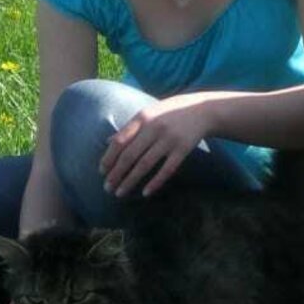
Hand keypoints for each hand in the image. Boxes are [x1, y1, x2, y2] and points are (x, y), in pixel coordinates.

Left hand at [100, 94, 214, 196]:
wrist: (202, 109)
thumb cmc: (170, 112)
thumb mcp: (148, 113)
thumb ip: (130, 127)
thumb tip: (108, 141)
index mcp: (143, 118)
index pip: (120, 141)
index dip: (109, 157)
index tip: (101, 172)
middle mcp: (154, 128)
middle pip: (130, 155)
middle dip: (116, 173)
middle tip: (107, 188)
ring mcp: (169, 139)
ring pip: (145, 165)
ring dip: (130, 180)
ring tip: (120, 193)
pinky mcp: (183, 149)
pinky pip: (167, 170)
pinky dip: (155, 182)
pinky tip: (145, 192)